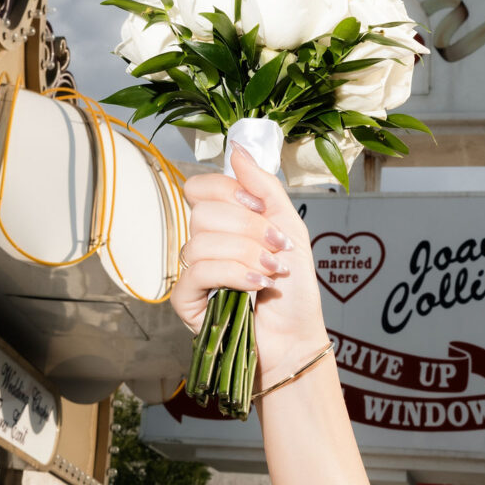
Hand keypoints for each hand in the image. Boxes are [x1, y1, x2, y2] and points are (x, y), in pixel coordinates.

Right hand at [170, 143, 328, 389]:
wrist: (298, 335)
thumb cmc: (294, 288)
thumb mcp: (289, 225)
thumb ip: (263, 186)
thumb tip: (236, 149)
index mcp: (224, 222)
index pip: (201, 187)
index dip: (230, 194)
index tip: (261, 211)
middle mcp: (204, 242)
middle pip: (203, 212)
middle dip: (249, 229)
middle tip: (276, 248)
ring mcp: (193, 271)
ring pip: (200, 241)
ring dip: (246, 255)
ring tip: (272, 272)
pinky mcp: (187, 300)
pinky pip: (196, 272)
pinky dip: (233, 275)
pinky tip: (256, 286)